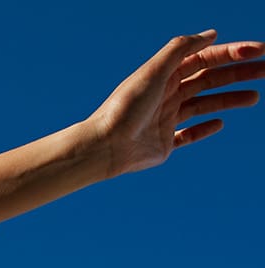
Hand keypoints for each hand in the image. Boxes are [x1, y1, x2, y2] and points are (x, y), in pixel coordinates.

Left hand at [87, 30, 263, 177]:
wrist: (105, 146)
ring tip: (254, 97)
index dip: (231, 53)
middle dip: (238, 74)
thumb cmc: (126, 107)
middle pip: (208, 80)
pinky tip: (220, 124)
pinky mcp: (163, 143)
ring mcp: (165, 119)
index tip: (257, 50)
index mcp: (164, 76)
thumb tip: (211, 34)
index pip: (203, 59)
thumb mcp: (154, 70)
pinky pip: (187, 135)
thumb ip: (180, 49)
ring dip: (229, 99)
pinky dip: (203, 129)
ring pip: (204, 105)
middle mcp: (165, 95)